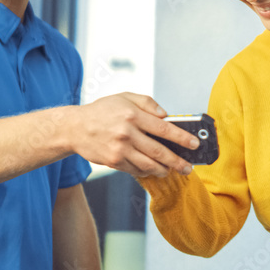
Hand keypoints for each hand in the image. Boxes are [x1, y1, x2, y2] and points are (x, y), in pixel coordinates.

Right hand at [73, 92, 198, 177]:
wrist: (74, 127)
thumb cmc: (102, 111)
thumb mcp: (124, 97)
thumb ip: (147, 103)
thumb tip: (166, 115)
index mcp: (133, 115)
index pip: (164, 129)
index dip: (182, 138)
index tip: (194, 144)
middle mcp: (127, 133)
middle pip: (160, 151)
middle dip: (178, 161)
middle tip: (188, 167)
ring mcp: (120, 149)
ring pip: (149, 164)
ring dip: (164, 170)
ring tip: (172, 170)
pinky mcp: (113, 161)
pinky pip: (135, 170)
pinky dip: (146, 172)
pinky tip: (153, 170)